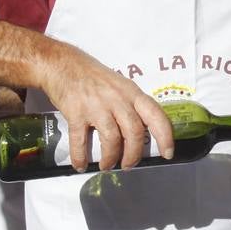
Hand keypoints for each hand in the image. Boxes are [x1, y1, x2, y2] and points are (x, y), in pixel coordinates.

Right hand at [37, 41, 172, 172]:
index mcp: (132, 93)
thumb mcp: (121, 85)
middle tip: (129, 165)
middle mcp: (117, 99)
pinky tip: (81, 165)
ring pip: (112, 139)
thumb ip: (132, 105)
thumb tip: (141, 133)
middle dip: (133, 154)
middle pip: (134, 132)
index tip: (168, 153)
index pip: (155, 115)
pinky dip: (80, 156)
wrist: (62, 64)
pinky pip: (80, 140)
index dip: (165, 136)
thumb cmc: (94, 77)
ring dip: (111, 158)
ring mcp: (96, 106)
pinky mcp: (75, 113)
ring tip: (107, 165)